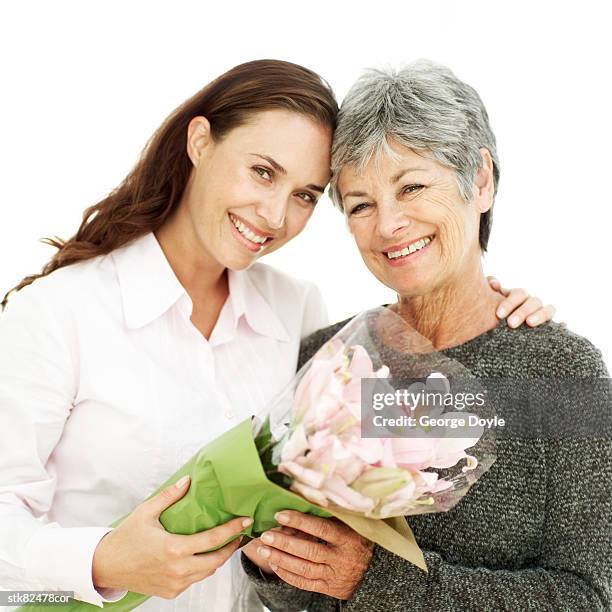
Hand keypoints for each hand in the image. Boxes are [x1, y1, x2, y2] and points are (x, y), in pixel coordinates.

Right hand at [92, 475, 250, 598]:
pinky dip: (202, 569)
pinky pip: (194, 580)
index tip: (245, 521)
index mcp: (173, 548)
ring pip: (207, 573)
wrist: (105, 566)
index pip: (212, 540)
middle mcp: (177, 569)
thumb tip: (188, 480)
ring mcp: (175, 584)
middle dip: (231, 547)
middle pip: (216, 561)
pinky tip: (203, 556)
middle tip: (239, 534)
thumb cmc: (126, 537)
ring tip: (225, 543)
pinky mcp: (170, 592)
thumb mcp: (147, 512)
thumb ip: (170, 496)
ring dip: (218, 559)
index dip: (232, 530)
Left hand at [252, 511, 373, 599]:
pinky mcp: (328, 588)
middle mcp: (341, 558)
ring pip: (304, 569)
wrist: (373, 572)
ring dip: (281, 559)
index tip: (281, 515)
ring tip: (263, 550)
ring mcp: (334, 575)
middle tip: (266, 535)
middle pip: (309, 551)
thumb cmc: (358, 540)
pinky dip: (288, 574)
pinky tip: (275, 564)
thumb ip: (333, 515)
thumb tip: (308, 495)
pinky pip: (305, 583)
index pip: (321, 529)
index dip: (300, 522)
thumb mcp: (352, 525)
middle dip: (285, 543)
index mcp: (348, 538)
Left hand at [487, 277, 556, 327]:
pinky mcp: (550, 327)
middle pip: (533, 302)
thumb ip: (490, 289)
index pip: (518, 294)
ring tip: (530, 323)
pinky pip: (559, 324)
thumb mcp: (489, 301)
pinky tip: (562, 325)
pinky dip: (561, 324)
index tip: (499, 314)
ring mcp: (542, 313)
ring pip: (549, 309)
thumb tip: (493, 282)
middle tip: (511, 323)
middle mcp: (531, 302)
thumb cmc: (493, 313)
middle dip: (522, 312)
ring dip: (541, 315)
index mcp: (518, 296)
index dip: (510, 302)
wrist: (497, 327)